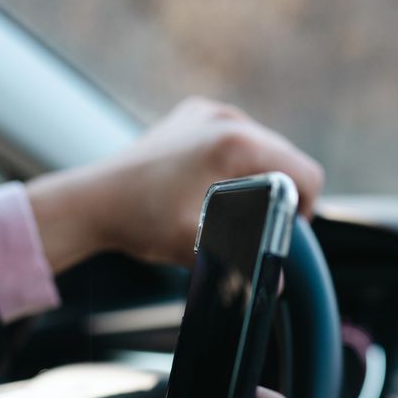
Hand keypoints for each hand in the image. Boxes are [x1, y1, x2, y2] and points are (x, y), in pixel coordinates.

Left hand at [27, 97, 323, 270]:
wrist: (91, 201)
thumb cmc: (140, 221)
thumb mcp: (197, 246)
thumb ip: (243, 262)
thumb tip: (277, 285)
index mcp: (235, 144)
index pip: (305, 173)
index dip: (305, 208)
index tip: (285, 231)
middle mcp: (226, 118)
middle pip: (285, 158)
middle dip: (279, 194)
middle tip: (255, 226)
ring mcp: (208, 112)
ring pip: (261, 147)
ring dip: (257, 177)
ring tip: (230, 207)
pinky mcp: (193, 115)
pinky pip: (234, 138)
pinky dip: (233, 163)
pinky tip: (210, 187)